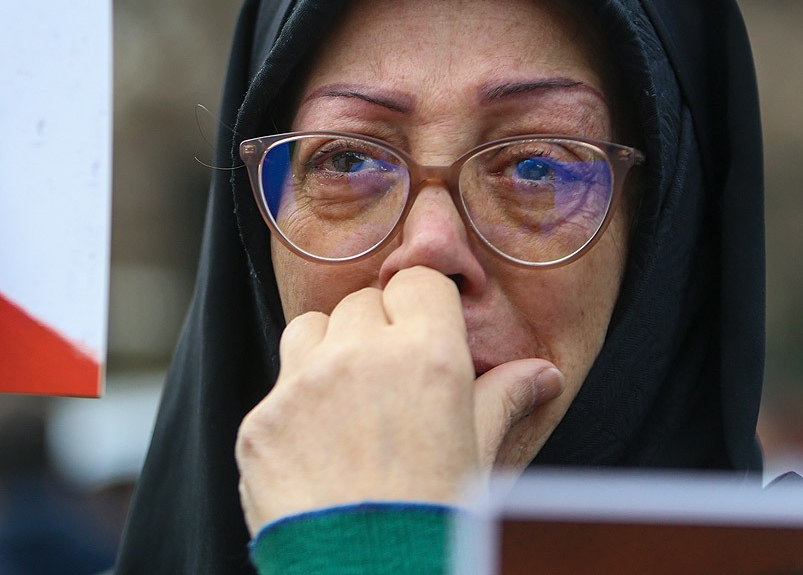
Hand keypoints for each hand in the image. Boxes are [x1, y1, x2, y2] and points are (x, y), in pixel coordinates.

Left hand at [235, 266, 564, 534]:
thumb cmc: (434, 520)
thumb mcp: (478, 456)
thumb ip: (502, 400)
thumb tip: (541, 374)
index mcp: (427, 356)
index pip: (416, 282)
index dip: (420, 309)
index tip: (423, 337)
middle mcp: (360, 357)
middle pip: (361, 305)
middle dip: (375, 334)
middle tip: (390, 389)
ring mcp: (302, 386)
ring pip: (309, 330)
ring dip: (326, 355)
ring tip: (348, 410)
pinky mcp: (261, 420)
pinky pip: (277, 391)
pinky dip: (294, 413)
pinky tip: (319, 454)